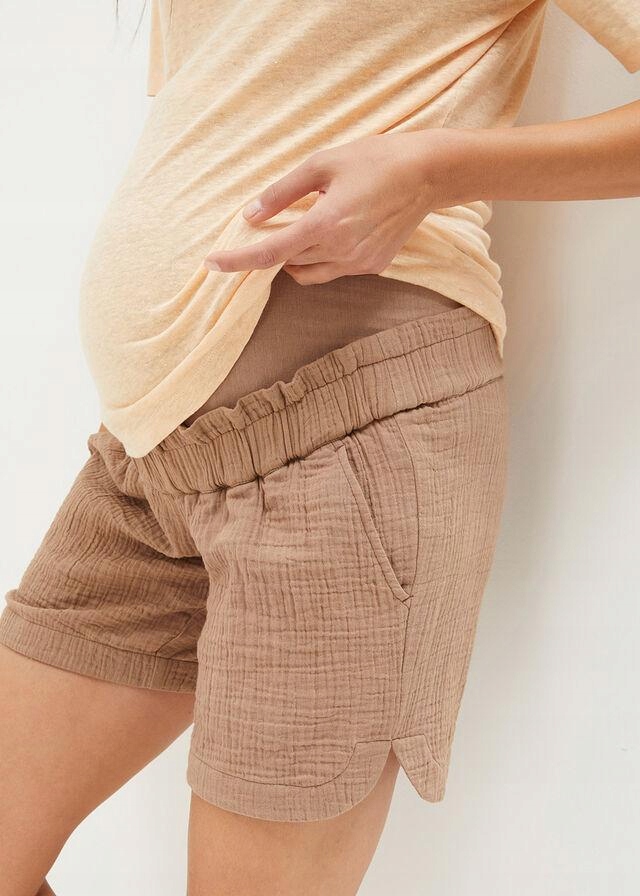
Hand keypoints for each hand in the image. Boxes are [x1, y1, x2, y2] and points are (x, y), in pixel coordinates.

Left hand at [203, 131, 444, 284]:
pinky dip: (324, 255)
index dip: (237, 260)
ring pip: (310, 272)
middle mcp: (341, 251)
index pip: (269, 252)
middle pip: (287, 262)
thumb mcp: (322, 164)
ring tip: (310, 222)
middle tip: (275, 221)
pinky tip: (339, 228)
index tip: (211, 263)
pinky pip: (335, 269)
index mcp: (325, 224)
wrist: (427, 174)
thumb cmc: (374, 160)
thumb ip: (282, 193)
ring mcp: (359, 263)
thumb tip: (250, 215)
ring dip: (297, 255)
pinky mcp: (374, 266)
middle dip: (273, 247)